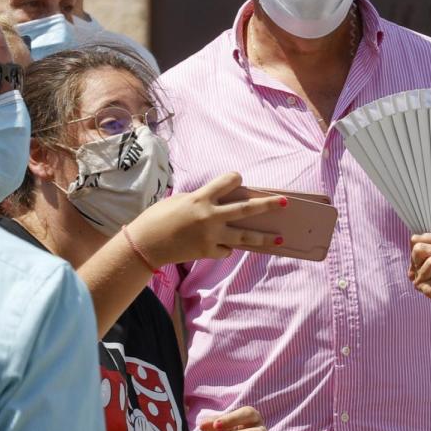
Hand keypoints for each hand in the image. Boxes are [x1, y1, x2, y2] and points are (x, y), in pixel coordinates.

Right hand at [127, 173, 284, 265]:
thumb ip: (203, 200)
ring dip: (263, 237)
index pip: (228, 181)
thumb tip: (223, 202)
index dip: (235, 178)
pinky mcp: (208, 252)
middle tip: (285, 203)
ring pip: (244, 236)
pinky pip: (226, 249)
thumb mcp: (180, 200)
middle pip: (246, 208)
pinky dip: (227, 246)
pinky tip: (223, 245)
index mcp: (201, 198)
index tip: (239, 179)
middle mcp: (210, 216)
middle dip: (268, 205)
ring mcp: (211, 236)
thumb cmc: (158, 218)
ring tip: (279, 238)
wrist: (145, 245)